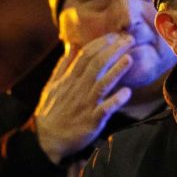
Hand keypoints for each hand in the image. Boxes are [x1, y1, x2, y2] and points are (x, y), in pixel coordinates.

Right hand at [34, 34, 133, 163]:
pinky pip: (105, 110)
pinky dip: (115, 101)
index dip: (100, 44)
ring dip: (116, 71)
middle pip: (96, 65)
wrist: (47, 141)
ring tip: (129, 59)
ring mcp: (85, 105)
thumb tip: (71, 46)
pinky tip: (127, 92)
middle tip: (129, 39)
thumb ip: (63, 66)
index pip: (85, 56)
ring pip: (102, 84)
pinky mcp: (92, 122)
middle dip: (113, 51)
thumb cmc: (52, 112)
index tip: (114, 35)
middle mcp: (78, 90)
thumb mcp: (52, 86)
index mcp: (69, 80)